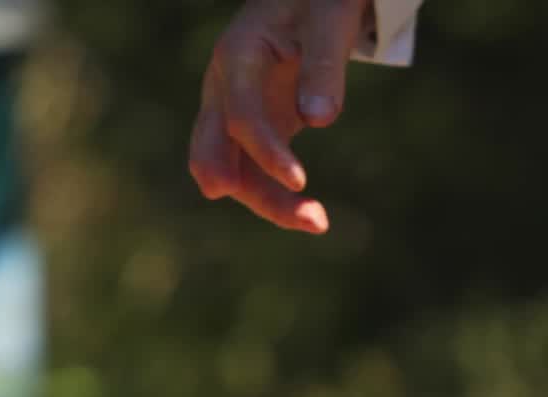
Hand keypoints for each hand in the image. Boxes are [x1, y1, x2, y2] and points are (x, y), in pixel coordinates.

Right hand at [189, 0, 369, 233]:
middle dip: (250, 191)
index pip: (239, 116)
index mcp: (237, 55)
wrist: (308, 1)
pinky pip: (254, 174)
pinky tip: (312, 217)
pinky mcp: (254, 132)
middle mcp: (225, 89)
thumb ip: (324, 66)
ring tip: (319, 222)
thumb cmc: (319, 2)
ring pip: (236, 173)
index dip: (265, 152)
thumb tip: (318, 121)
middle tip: (296, 218)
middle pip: (218, 154)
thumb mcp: (329, 20)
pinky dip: (278, 198)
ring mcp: (234, 114)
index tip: (300, 182)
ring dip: (271, 204)